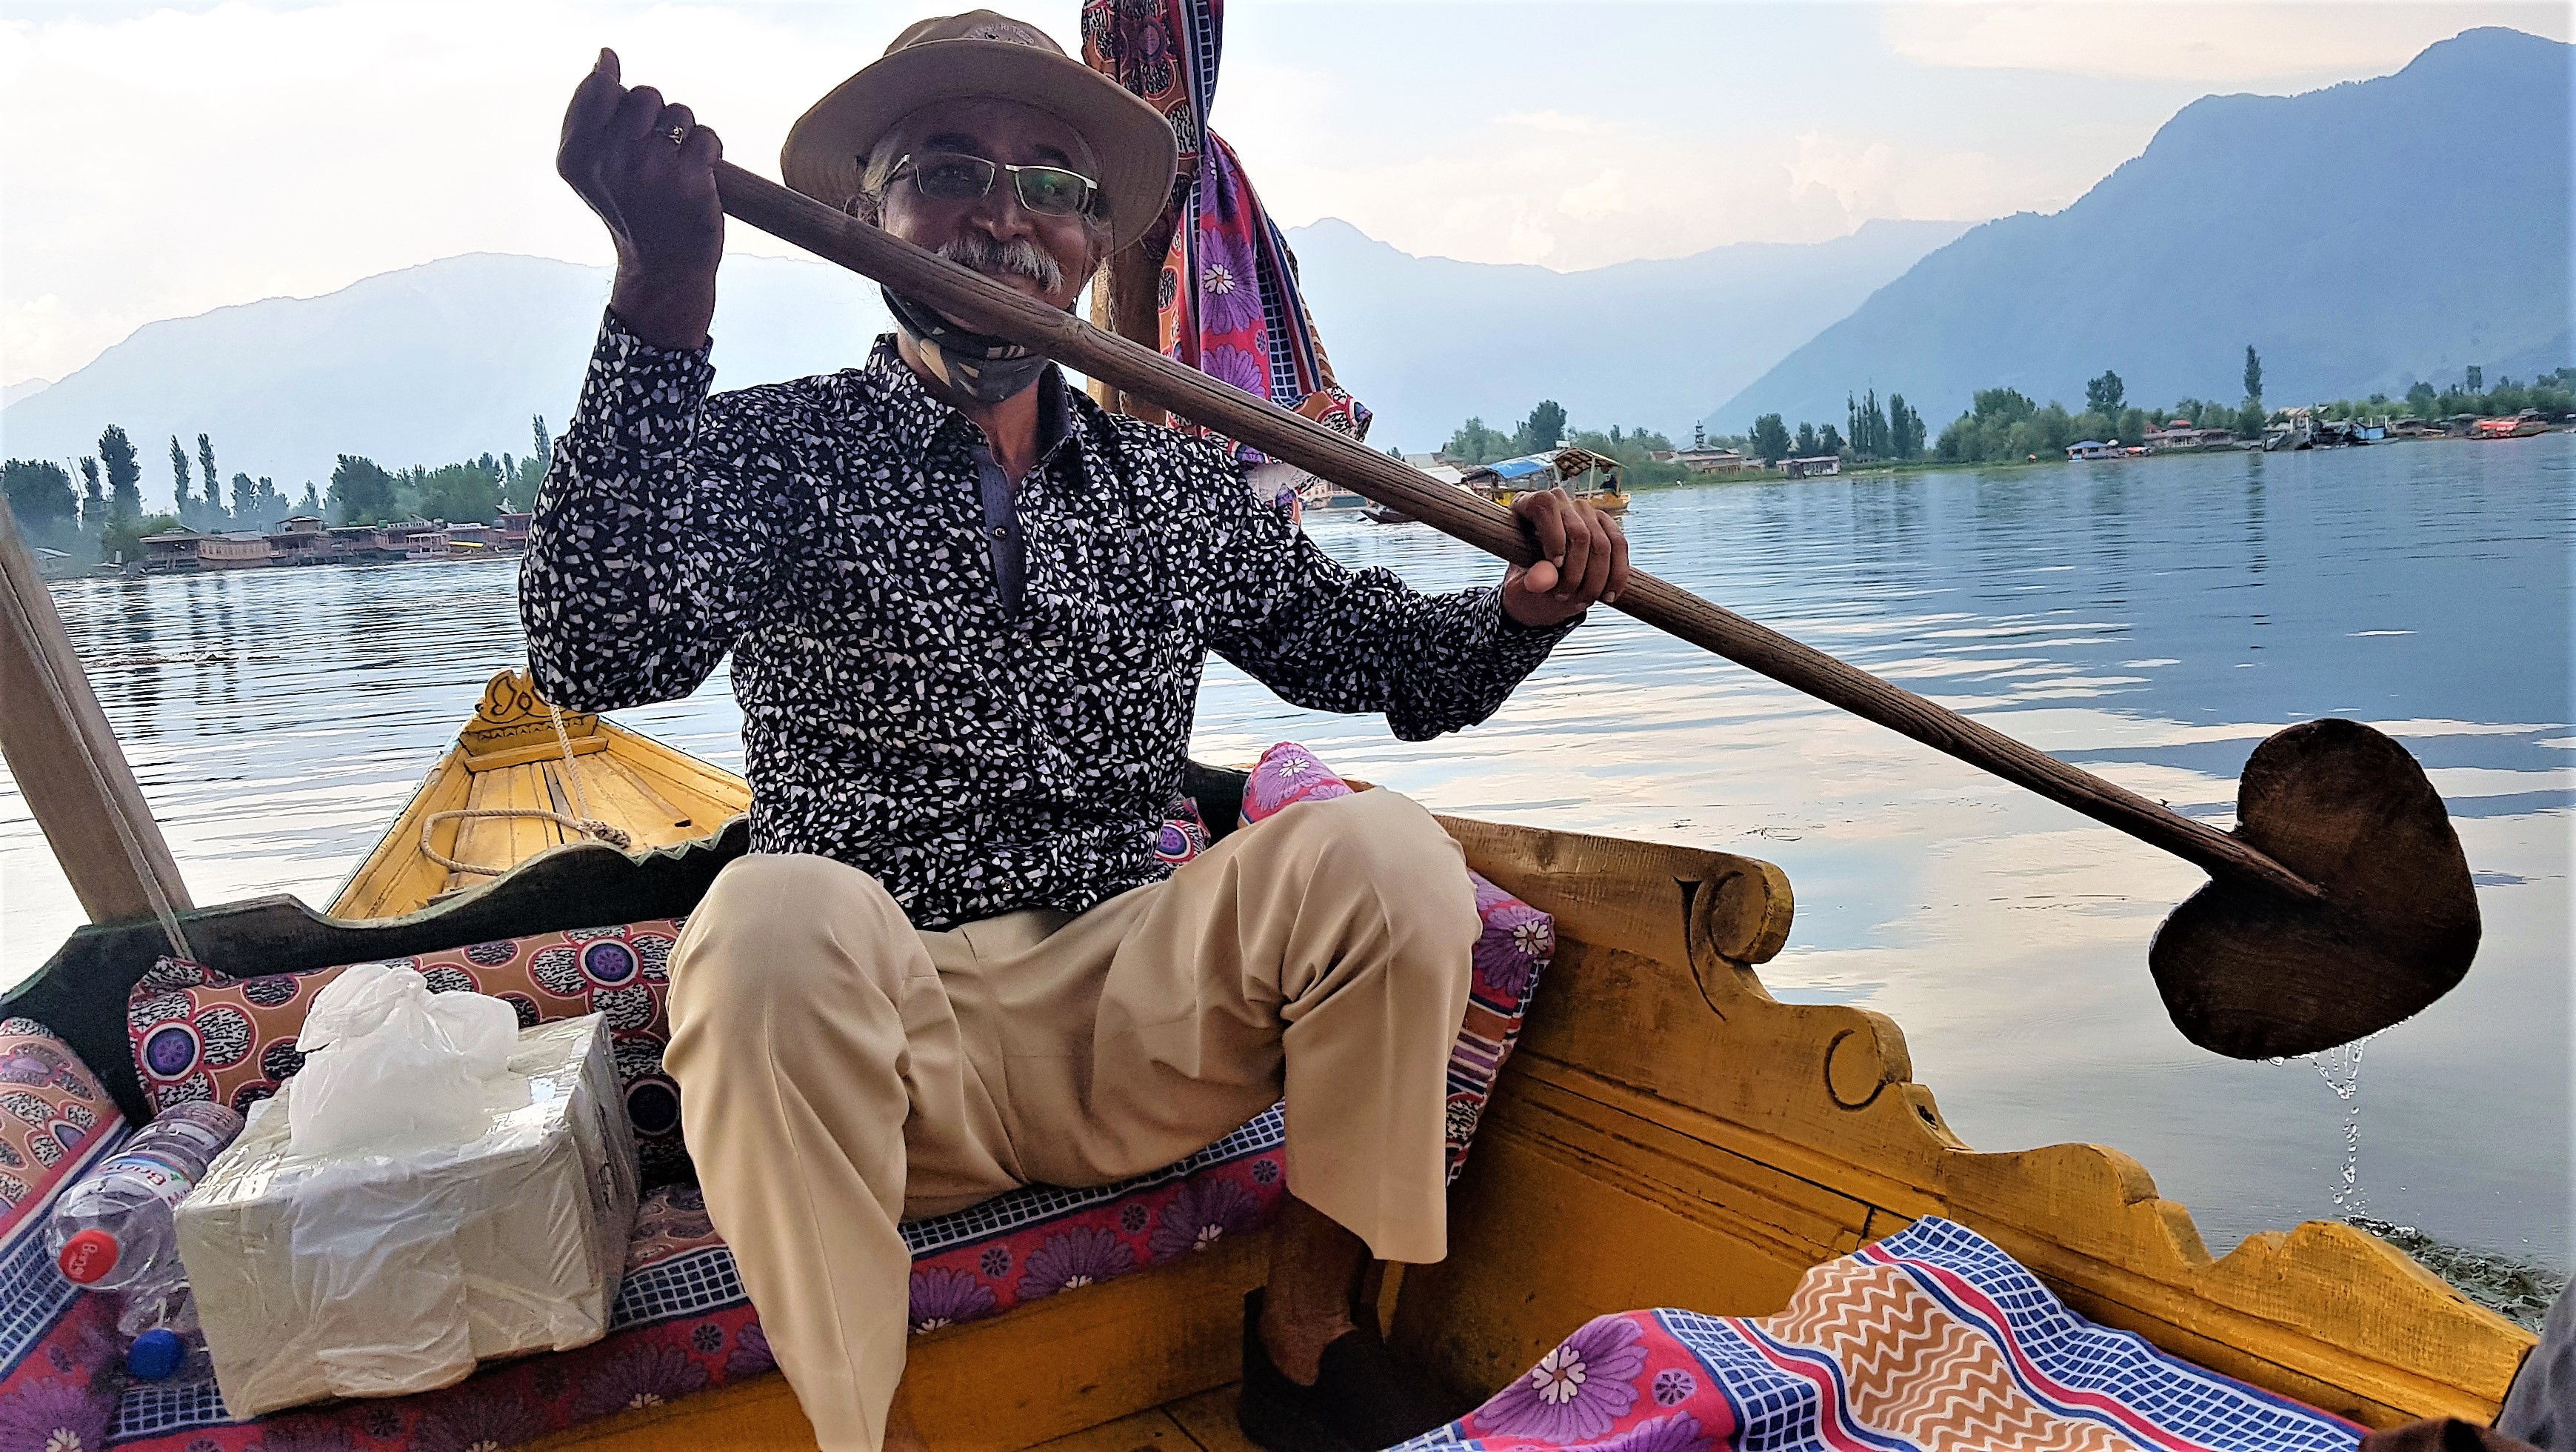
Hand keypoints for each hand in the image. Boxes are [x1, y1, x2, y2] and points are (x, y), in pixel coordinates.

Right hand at [557, 48, 723, 349]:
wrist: (663, 268)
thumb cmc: (630, 209)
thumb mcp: (590, 168)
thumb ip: (589, 111)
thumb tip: (605, 57)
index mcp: (577, 155)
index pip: (599, 88)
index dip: (621, 97)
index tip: (629, 126)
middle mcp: (610, 160)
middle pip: (644, 95)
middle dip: (656, 116)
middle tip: (656, 152)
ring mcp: (650, 169)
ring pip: (678, 113)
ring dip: (685, 133)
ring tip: (677, 165)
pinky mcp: (689, 179)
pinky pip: (705, 135)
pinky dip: (709, 150)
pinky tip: (699, 175)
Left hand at [1501, 488, 1627, 628]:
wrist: (1543, 583)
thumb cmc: (1526, 579)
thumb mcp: (1521, 582)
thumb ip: (1532, 579)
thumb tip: (1547, 579)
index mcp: (1527, 504)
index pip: (1545, 506)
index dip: (1553, 536)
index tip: (1555, 565)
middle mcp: (1559, 502)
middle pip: (1579, 532)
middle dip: (1576, 572)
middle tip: (1563, 597)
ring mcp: (1584, 511)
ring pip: (1603, 544)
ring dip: (1596, 580)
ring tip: (1583, 601)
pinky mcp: (1605, 524)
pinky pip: (1620, 547)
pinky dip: (1617, 575)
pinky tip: (1608, 596)